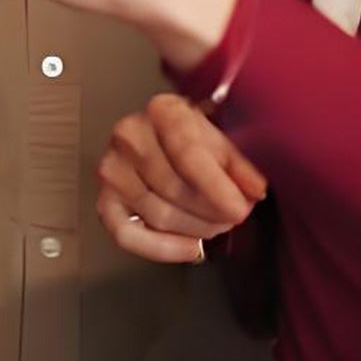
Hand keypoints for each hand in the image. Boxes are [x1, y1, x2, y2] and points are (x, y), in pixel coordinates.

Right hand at [96, 93, 267, 264]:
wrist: (165, 137)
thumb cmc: (196, 137)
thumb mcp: (223, 138)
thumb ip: (241, 163)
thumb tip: (254, 190)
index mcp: (162, 110)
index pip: (187, 153)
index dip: (216, 187)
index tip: (239, 208)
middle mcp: (129, 135)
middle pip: (173, 189)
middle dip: (211, 212)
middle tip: (233, 216)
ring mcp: (113, 168)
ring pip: (158, 215)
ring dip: (196, 230)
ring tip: (216, 224)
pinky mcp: (105, 199)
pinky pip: (128, 235)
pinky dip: (162, 249)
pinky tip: (191, 248)